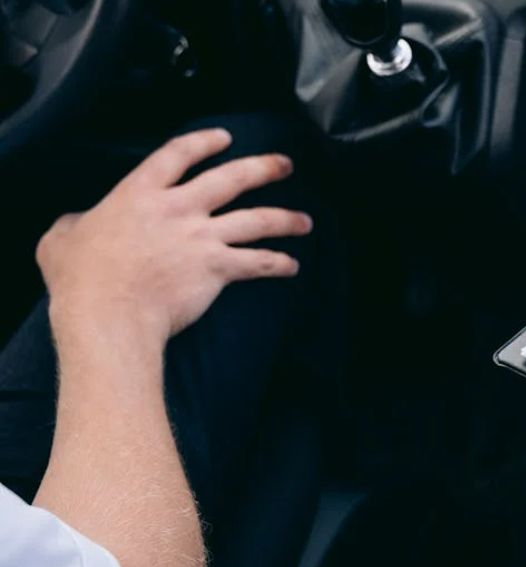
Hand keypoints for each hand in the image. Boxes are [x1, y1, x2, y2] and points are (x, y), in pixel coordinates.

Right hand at [37, 128, 311, 343]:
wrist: (109, 312)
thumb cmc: (82, 279)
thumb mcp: (64, 237)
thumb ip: (76, 223)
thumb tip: (77, 224)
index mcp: (140, 193)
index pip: (178, 154)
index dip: (204, 142)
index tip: (225, 138)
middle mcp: (178, 209)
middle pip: (232, 178)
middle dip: (264, 168)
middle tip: (285, 165)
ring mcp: (202, 237)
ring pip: (257, 220)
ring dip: (286, 219)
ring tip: (305, 221)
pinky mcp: (218, 268)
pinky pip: (258, 262)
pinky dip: (278, 264)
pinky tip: (292, 266)